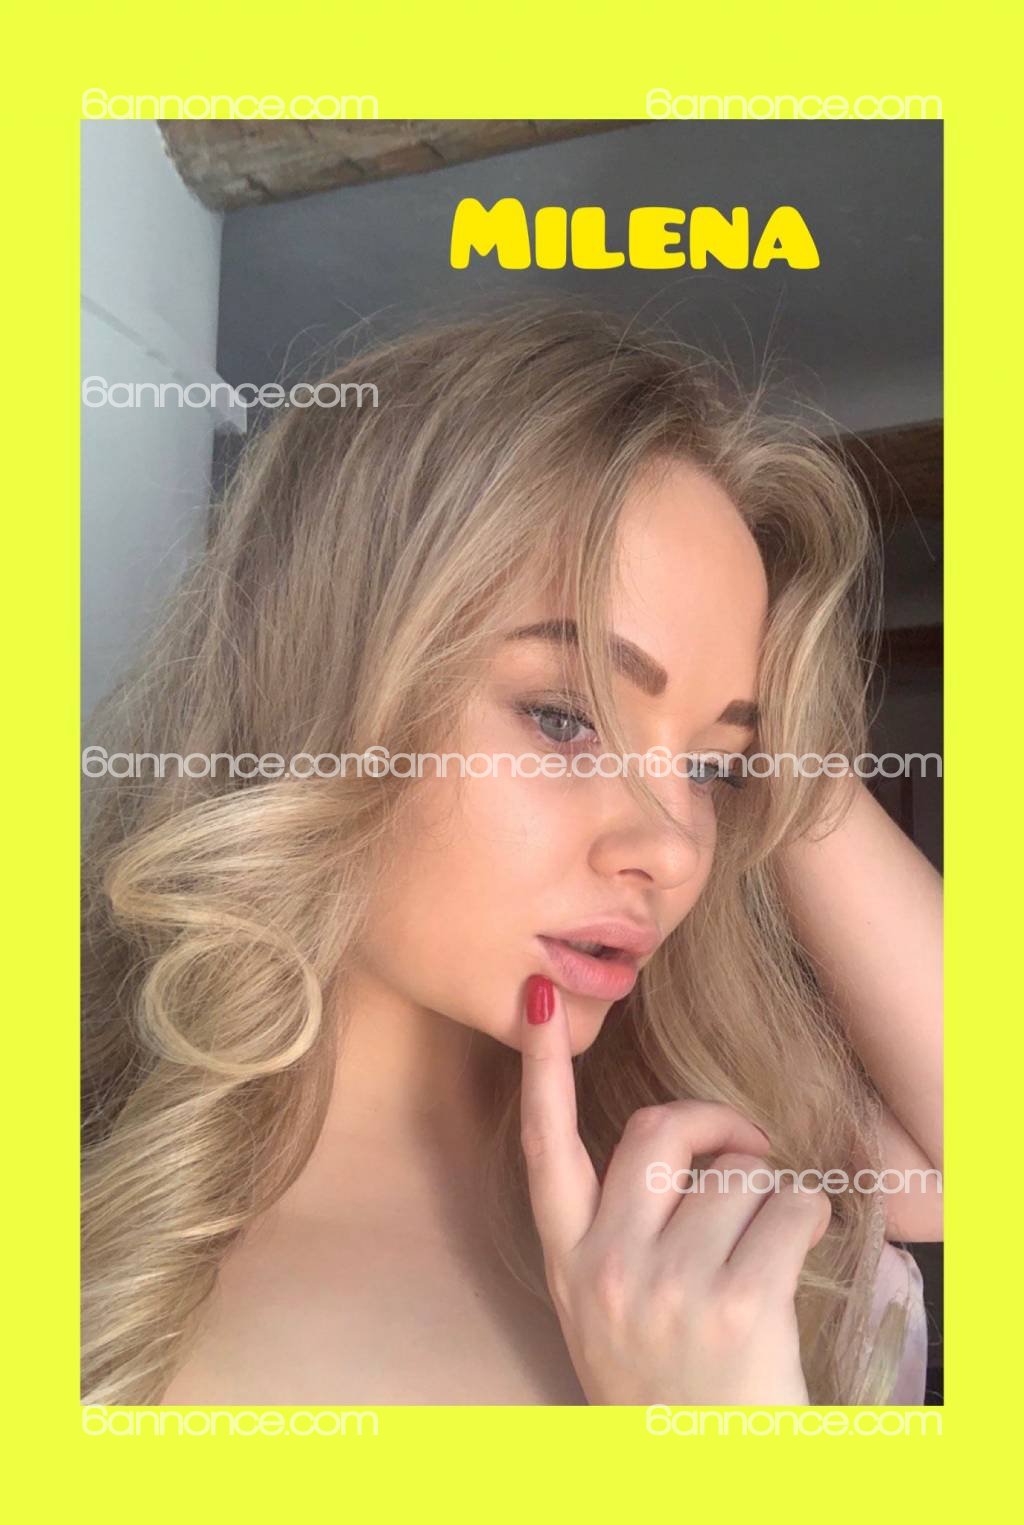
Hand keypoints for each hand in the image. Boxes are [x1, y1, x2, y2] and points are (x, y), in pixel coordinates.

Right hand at [519, 975, 830, 1404]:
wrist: (705, 1488)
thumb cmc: (671, 1394)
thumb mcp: (609, 1315)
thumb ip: (622, 1233)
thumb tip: (677, 1147)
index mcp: (572, 1267)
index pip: (546, 1148)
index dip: (542, 1069)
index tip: (538, 1002)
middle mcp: (607, 1270)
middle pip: (659, 1133)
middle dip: (712, 1123)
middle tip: (746, 1151)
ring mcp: (668, 1287)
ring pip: (737, 1174)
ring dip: (770, 1192)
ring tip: (768, 1245)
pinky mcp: (736, 1304)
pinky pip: (789, 1205)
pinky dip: (809, 1213)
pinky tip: (799, 1253)